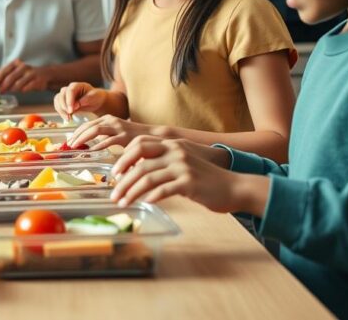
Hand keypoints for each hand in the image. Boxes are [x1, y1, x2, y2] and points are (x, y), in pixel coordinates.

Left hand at [0, 60, 50, 93]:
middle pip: (10, 78)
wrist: (45, 74)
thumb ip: (6, 79)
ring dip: (11, 90)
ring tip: (8, 92)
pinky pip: (27, 88)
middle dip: (2, 87)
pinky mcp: (37, 80)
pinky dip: (22, 91)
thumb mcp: (16, 74)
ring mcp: (31, 73)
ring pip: (18, 84)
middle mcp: (23, 67)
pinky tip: (21, 91)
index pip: (3, 72)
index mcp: (15, 63)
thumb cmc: (27, 75)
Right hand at [54, 82, 106, 120]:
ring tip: (68, 118)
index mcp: (77, 85)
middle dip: (64, 106)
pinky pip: (57, 106)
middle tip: (69, 115)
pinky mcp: (63, 101)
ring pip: (57, 100)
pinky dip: (61, 112)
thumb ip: (84, 100)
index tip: (71, 110)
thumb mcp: (93, 98)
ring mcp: (65, 95)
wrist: (95, 102)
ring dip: (61, 110)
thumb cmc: (95, 98)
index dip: (69, 100)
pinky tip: (67, 118)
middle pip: (61, 95)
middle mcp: (69, 88)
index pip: (70, 91)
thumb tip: (74, 106)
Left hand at [67, 115, 152, 150]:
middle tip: (68, 145)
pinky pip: (108, 141)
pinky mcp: (125, 137)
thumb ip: (104, 136)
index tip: (68, 141)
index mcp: (107, 119)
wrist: (153, 136)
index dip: (76, 132)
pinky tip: (91, 151)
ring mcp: (118, 127)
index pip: (87, 124)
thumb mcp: (116, 133)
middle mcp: (111, 120)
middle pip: (88, 126)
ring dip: (83, 139)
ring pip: (95, 131)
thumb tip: (89, 146)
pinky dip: (98, 146)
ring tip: (75, 147)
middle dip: (76, 136)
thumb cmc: (132, 137)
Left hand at [110, 136, 242, 210]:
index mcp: (171, 145)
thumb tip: (135, 171)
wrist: (235, 187)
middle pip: (139, 162)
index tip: (114, 173)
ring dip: (131, 192)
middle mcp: (176, 152)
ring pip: (147, 178)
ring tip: (123, 203)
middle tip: (113, 193)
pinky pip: (164, 190)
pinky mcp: (190, 183)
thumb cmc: (205, 180)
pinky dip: (151, 197)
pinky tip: (145, 203)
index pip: (139, 144)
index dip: (123, 158)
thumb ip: (162, 163)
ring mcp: (183, 167)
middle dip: (123, 179)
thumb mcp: (182, 164)